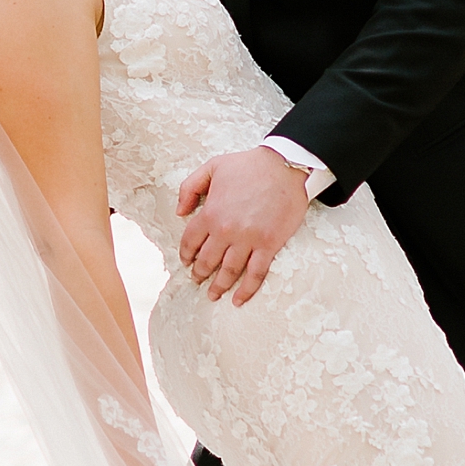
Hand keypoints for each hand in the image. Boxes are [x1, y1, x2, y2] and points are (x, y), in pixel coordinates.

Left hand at [175, 147, 308, 305]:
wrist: (284, 165)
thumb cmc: (249, 165)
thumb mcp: (212, 167)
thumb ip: (190, 188)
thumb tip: (179, 212)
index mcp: (210, 212)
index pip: (191, 241)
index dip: (186, 254)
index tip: (186, 261)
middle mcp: (226, 230)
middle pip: (207, 261)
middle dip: (199, 273)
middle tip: (197, 280)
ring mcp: (248, 240)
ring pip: (228, 271)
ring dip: (218, 286)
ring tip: (213, 294)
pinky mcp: (269, 245)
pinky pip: (255, 274)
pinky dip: (246, 290)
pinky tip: (238, 300)